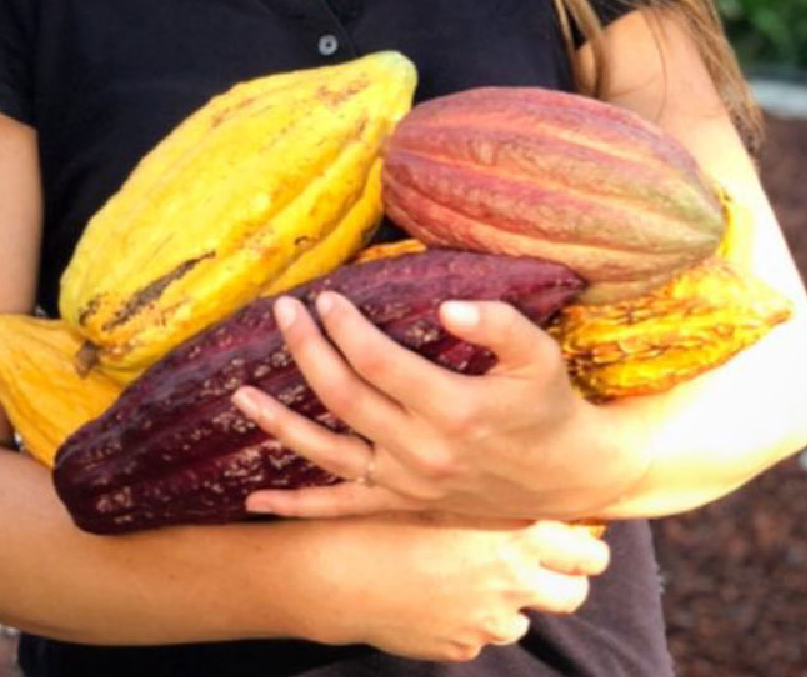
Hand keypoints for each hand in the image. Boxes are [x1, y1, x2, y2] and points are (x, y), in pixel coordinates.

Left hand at [234, 291, 649, 522]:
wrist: (567, 476)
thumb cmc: (549, 404)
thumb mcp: (539, 354)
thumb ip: (498, 323)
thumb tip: (446, 305)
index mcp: (452, 409)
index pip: (378, 361)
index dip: (344, 327)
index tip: (324, 297)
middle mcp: (421, 450)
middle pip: (344, 395)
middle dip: (307, 349)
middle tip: (282, 311)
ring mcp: (406, 482)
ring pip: (328, 453)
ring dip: (280, 423)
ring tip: (240, 394)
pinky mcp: (401, 503)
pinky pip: (340, 508)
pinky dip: (296, 507)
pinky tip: (255, 501)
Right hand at [295, 513, 609, 660]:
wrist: (337, 572)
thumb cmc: (385, 514)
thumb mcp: (440, 487)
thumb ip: (487, 489)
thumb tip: (521, 480)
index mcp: (514, 533)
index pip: (584, 548)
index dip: (587, 542)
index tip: (582, 536)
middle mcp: (511, 581)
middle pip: (573, 593)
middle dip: (571, 580)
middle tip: (558, 564)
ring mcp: (488, 621)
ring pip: (525, 618)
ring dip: (514, 600)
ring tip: (484, 575)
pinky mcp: (462, 647)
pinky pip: (482, 635)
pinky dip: (472, 619)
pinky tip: (444, 593)